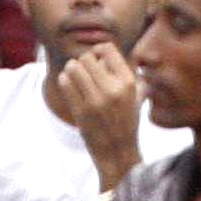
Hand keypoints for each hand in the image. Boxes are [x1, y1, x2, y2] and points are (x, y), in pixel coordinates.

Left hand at [50, 41, 145, 171]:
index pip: (107, 49)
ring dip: (71, 69)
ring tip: (74, 76)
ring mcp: (96, 101)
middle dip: (83, 62)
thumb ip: (129, 73)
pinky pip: (65, 83)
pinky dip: (64, 80)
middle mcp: (113, 89)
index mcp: (128, 82)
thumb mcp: (136, 95)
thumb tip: (113, 53)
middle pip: (87, 57)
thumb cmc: (126, 121)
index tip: (96, 59)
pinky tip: (69, 85)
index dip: (98, 50)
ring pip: (73, 67)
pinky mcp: (81, 111)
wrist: (117, 152)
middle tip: (83, 71)